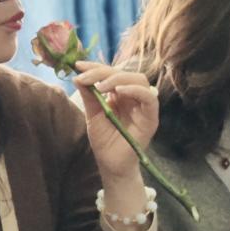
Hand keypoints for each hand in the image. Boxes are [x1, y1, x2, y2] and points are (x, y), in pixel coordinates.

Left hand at [73, 61, 159, 179]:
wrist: (111, 164)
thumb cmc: (104, 141)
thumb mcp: (93, 115)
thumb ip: (89, 96)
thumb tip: (78, 76)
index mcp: (119, 94)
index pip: (111, 73)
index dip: (95, 67)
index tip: (78, 65)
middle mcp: (133, 97)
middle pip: (125, 73)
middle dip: (103, 72)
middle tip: (86, 77)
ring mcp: (143, 106)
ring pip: (139, 80)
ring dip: (118, 79)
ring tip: (101, 86)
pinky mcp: (151, 117)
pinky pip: (150, 97)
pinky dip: (135, 90)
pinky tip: (119, 91)